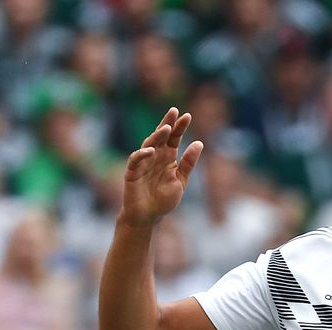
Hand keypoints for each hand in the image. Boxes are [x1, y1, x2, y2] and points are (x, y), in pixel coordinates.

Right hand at [120, 108, 202, 226]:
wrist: (148, 216)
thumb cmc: (163, 199)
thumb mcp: (180, 180)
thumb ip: (188, 163)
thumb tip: (199, 143)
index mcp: (167, 157)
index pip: (174, 138)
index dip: (180, 127)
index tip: (188, 116)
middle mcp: (155, 157)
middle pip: (161, 136)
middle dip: (167, 123)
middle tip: (174, 111)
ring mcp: (143, 163)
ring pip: (148, 144)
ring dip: (156, 136)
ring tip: (166, 128)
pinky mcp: (132, 172)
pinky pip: (135, 160)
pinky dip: (142, 154)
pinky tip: (150, 149)